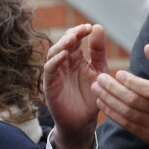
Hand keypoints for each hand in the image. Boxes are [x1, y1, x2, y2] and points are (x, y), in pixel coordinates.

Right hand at [44, 23, 107, 148]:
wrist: (83, 121)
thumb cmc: (91, 96)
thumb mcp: (99, 71)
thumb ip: (98, 52)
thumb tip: (98, 26)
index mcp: (75, 58)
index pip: (74, 39)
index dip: (80, 31)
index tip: (90, 27)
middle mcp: (63, 63)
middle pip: (62, 43)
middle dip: (71, 35)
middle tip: (81, 30)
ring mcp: (55, 73)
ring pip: (53, 53)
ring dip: (62, 45)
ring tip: (72, 39)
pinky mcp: (49, 85)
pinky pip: (49, 69)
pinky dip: (55, 61)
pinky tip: (64, 55)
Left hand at [92, 44, 148, 148]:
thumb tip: (147, 47)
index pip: (147, 89)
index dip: (130, 81)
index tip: (119, 73)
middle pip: (133, 100)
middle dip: (113, 89)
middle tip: (99, 79)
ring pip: (127, 112)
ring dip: (108, 100)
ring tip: (97, 89)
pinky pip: (127, 124)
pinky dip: (112, 114)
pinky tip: (103, 104)